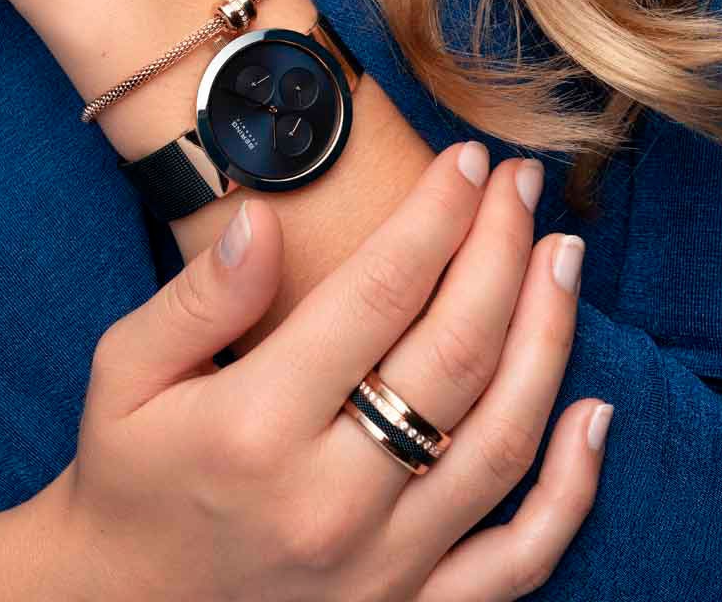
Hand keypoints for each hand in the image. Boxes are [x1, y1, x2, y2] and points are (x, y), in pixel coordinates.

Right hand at [30, 144, 608, 600]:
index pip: (380, 293)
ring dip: (548, 336)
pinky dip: (572, 489)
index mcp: (257, 426)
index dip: (436, 214)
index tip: (466, 160)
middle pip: (456, 351)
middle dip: (501, 249)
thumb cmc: (128, 471)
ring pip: (502, 439)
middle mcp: (332, 498)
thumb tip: (264, 220)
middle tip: (521, 184)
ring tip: (562, 256)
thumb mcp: (126, 371)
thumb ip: (198, 296)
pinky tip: (596, 415)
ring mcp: (381, 567)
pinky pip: (518, 559)